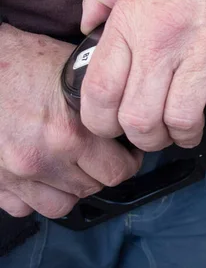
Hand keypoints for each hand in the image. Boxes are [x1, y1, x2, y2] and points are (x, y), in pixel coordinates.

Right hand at [0, 25, 142, 217]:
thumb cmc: (15, 60)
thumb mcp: (67, 68)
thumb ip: (97, 97)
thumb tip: (123, 109)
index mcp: (69, 132)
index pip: (119, 169)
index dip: (128, 160)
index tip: (126, 151)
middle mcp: (43, 158)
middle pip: (94, 188)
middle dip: (102, 172)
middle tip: (102, 156)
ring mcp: (15, 175)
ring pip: (61, 205)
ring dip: (70, 188)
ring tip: (70, 166)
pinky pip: (23, 208)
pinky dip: (35, 195)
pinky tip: (40, 173)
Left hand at [79, 0, 205, 151]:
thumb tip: (85, 27)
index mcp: (132, 23)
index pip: (100, 92)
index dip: (101, 124)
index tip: (113, 128)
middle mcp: (165, 42)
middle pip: (139, 120)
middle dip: (145, 139)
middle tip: (155, 132)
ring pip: (182, 123)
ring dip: (183, 136)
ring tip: (187, 127)